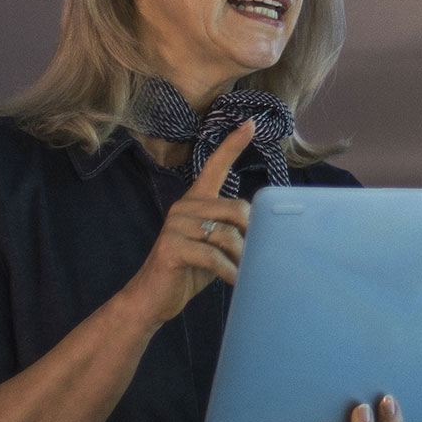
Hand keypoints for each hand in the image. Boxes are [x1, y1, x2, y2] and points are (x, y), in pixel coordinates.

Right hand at [118, 122, 253, 331]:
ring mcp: (175, 225)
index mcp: (197, 201)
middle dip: (252, 237)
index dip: (232, 145)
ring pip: (228, 235)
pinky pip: (213, 256)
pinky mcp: (171, 247)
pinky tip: (235, 281)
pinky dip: (230, 272)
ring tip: (242, 274)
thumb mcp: (218, 245)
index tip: (250, 123)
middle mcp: (185, 206)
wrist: (153, 298)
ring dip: (242, 259)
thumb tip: (269, 228)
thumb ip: (236, 230)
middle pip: (238, 210)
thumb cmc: (191, 270)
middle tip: (253, 258)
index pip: (215, 166)